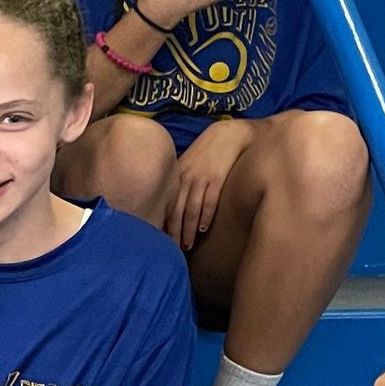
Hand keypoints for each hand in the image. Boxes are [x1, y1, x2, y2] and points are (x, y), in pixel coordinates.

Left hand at [165, 117, 251, 250]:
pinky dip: (205, 217)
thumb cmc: (206, 153)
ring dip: (187, 230)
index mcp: (176, 176)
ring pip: (190, 210)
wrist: (227, 135)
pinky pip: (209, 202)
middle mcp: (185, 178)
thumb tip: (169, 207)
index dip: (161, 224)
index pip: (165, 205)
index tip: (157, 240)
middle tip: (170, 250)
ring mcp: (200, 178)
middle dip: (172, 233)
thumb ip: (179, 184)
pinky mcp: (216, 178)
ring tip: (186, 245)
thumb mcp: (187, 165)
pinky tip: (201, 230)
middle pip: (175, 211)